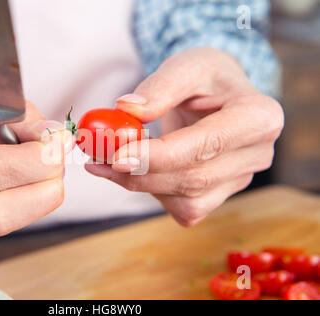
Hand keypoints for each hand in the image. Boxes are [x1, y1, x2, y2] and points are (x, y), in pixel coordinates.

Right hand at [0, 101, 71, 243]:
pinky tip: (29, 185)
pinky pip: (9, 226)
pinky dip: (31, 205)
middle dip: (45, 186)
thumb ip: (24, 119)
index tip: (60, 141)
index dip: (40, 159)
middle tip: (59, 162)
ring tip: (46, 172)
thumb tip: (58, 139)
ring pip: (6, 224)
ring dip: (42, 198)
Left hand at [85, 48, 283, 226]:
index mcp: (259, 117)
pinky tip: (138, 170)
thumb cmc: (204, 77)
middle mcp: (257, 154)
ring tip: (107, 161)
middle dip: (140, 174)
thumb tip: (126, 109)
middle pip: (193, 178)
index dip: (159, 156)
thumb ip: (159, 86)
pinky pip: (184, 209)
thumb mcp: (185, 65)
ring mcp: (240, 180)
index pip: (206, 144)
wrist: (215, 95)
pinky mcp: (220, 195)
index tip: (117, 156)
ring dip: (140, 185)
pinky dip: (154, 193)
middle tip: (96, 159)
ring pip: (187, 200)